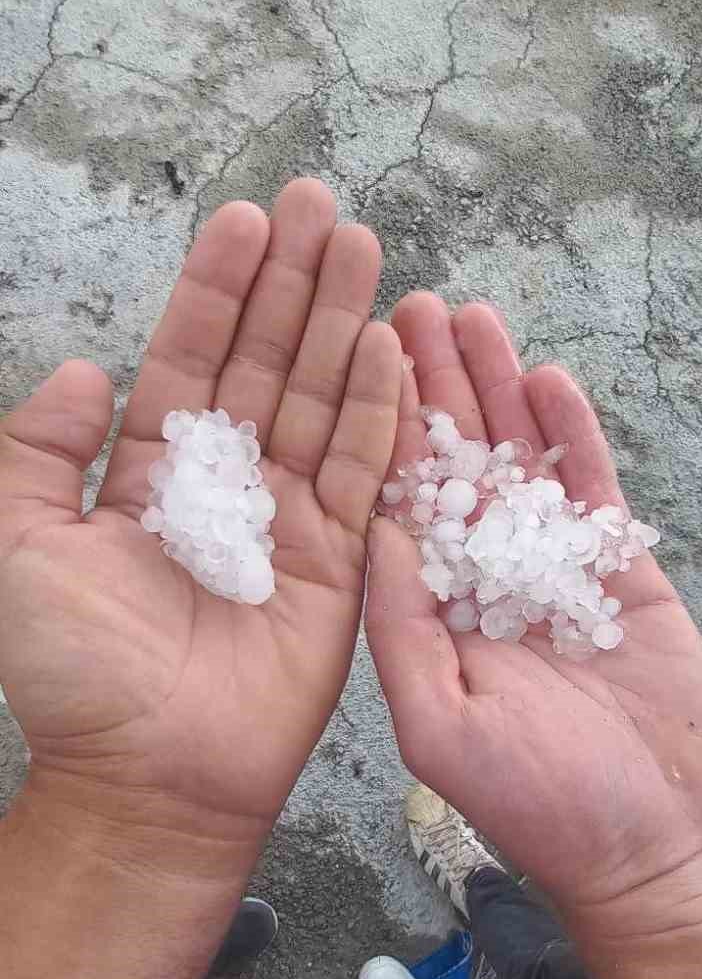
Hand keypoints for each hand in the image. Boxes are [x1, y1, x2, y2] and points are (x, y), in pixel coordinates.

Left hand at [0, 179, 400, 879]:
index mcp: (150, 475)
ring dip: (341, 323)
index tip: (243, 220)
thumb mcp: (18, 543)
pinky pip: (363, 476)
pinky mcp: (339, 568)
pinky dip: (376, 411)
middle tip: (319, 202)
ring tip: (361, 244)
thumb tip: (84, 373)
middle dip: (292, 283)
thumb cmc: (72, 673)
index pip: (190, 359)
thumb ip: (37, 451)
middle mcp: (226, 487)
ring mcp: (288, 523)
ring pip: (320, 401)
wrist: (144, 776)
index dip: (217, 290)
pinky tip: (387, 343)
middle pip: (265, 363)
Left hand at [366, 294, 701, 945]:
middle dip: (428, 385)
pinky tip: (547, 375)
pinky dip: (572, 434)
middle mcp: (479, 581)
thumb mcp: (439, 730)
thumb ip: (402, 629)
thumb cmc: (542, 812)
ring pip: (517, 461)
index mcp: (425, 614)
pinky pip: (591, 488)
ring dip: (493, 390)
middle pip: (450, 463)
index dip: (370, 428)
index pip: (389, 503)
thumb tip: (373, 530)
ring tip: (470, 315)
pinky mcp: (618, 572)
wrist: (655, 848)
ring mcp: (550, 571)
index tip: (346, 357)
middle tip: (406, 301)